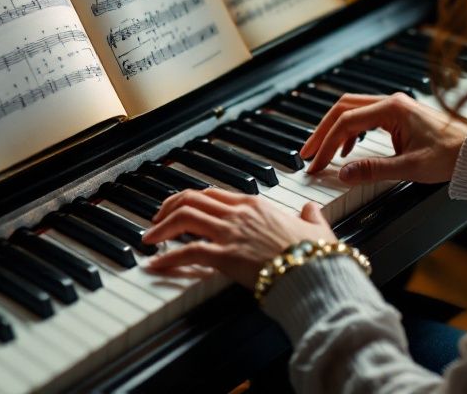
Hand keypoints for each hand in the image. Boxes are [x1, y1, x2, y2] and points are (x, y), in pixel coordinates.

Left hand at [142, 188, 335, 287]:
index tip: (179, 207)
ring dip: (161, 228)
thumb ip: (310, 216)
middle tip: (156, 220)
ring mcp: (231, 234)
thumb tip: (311, 211)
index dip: (191, 198)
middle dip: (168, 208)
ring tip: (149, 239)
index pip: (213, 193)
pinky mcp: (226, 256)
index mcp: (256, 205)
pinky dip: (167, 258)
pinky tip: (155, 265)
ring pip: (184, 217)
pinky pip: (188, 252)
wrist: (317, 273)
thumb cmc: (318, 255)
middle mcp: (239, 214)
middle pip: (191, 199)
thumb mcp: (318, 228)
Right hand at [300, 92, 466, 183]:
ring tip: (321, 151)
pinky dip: (350, 130)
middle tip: (308, 152)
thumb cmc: (451, 155)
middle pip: (343, 109)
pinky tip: (348, 148)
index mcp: (392, 109)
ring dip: (334, 129)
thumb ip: (373, 170)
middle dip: (322, 131)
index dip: (327, 144)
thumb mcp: (410, 167)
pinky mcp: (398, 114)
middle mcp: (391, 102)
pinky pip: (364, 116)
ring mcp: (395, 106)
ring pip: (352, 110)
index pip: (346, 123)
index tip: (315, 163)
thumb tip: (344, 173)